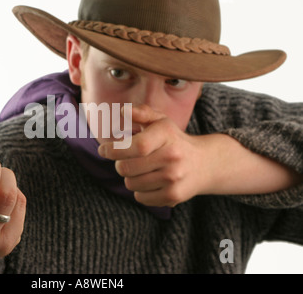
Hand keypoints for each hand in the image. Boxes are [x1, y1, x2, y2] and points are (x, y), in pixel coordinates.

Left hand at [98, 105, 216, 207]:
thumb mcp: (161, 121)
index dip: (114, 149)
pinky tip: (151, 181)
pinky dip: (140, 190)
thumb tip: (123, 111)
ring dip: (130, 177)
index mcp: (166, 134)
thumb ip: (142, 112)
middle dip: (120, 164)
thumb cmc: (173, 139)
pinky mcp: (174, 195)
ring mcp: (174, 178)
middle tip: (127, 160)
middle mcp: (172, 156)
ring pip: (130, 183)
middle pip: (126, 168)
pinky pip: (140, 197)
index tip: (103, 150)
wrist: (205, 163)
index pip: (136, 146)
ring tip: (143, 170)